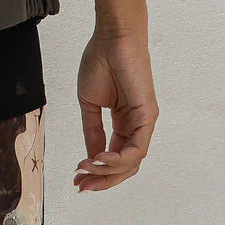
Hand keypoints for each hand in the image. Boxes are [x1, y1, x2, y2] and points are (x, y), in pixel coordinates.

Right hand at [74, 26, 158, 192]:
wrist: (112, 38)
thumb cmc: (100, 62)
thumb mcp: (89, 103)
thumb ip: (92, 131)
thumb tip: (91, 157)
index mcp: (122, 123)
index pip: (113, 156)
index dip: (96, 172)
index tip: (76, 179)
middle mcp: (136, 126)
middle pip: (125, 166)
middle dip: (103, 180)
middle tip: (81, 186)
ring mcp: (144, 122)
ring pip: (131, 162)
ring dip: (108, 172)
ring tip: (86, 170)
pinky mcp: (148, 116)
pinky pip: (137, 148)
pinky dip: (119, 159)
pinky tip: (99, 159)